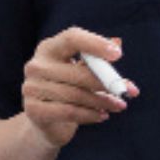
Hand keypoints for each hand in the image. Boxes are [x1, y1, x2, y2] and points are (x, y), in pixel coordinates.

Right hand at [20, 27, 132, 147]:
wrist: (46, 121)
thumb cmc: (69, 90)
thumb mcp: (83, 72)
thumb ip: (100, 64)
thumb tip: (121, 52)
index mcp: (49, 48)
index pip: (72, 38)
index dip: (95, 44)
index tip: (118, 54)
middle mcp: (36, 65)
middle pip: (78, 72)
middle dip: (106, 83)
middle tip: (128, 92)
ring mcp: (32, 87)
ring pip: (76, 94)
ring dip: (102, 101)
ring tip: (118, 105)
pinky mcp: (33, 110)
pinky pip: (69, 112)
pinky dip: (90, 115)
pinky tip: (102, 116)